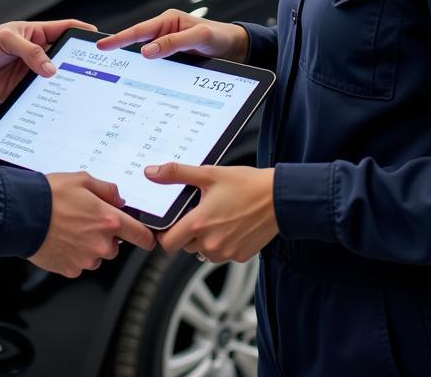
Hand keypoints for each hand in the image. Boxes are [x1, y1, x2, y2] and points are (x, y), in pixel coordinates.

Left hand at [0, 19, 94, 101]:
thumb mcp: (6, 39)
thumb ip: (29, 52)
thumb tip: (51, 69)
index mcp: (36, 34)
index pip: (65, 30)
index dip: (82, 34)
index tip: (99, 42)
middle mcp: (37, 53)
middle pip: (64, 58)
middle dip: (78, 64)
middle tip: (94, 73)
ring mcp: (30, 73)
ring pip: (54, 79)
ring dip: (64, 85)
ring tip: (79, 92)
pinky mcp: (22, 91)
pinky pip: (40, 96)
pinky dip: (48, 101)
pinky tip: (57, 106)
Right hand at [28, 172, 155, 277]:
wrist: (22, 214)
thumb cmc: (50, 195)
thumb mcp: (83, 179)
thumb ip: (107, 190)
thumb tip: (118, 199)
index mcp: (109, 220)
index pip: (141, 235)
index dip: (146, 237)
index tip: (148, 238)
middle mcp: (101, 243)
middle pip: (115, 246)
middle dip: (106, 235)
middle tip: (86, 221)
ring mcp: (85, 259)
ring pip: (97, 256)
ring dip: (89, 246)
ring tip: (70, 229)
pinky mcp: (70, 269)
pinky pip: (79, 263)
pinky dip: (73, 254)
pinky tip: (61, 239)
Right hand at [96, 9, 248, 62]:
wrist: (238, 48)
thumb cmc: (220, 37)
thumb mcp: (199, 37)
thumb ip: (173, 43)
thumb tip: (147, 51)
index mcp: (168, 20)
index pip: (138, 31)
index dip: (119, 38)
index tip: (101, 45)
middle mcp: (165, 31)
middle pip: (137, 42)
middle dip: (118, 48)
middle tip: (99, 56)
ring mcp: (168, 45)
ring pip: (145, 54)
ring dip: (132, 61)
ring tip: (111, 70)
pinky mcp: (173, 58)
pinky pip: (155, 64)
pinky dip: (145, 70)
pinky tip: (137, 78)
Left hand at [147, 162, 277, 263]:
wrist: (279, 199)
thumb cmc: (246, 185)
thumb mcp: (209, 174)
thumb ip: (177, 174)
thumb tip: (151, 173)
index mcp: (199, 224)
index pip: (167, 243)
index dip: (164, 234)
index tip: (169, 223)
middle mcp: (211, 243)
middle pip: (184, 246)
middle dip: (187, 232)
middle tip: (199, 212)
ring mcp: (226, 252)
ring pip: (202, 251)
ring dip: (204, 239)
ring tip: (217, 217)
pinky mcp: (240, 257)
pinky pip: (221, 254)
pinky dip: (221, 243)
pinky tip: (230, 225)